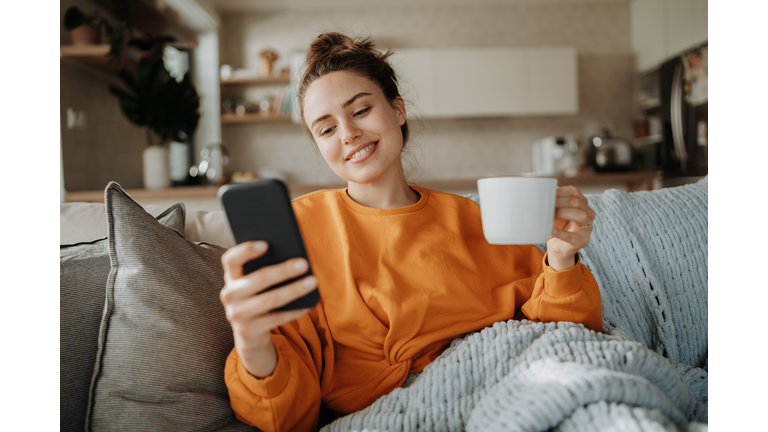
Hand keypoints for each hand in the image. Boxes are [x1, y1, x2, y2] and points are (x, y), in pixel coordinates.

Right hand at [219, 240, 317, 377]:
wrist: (248, 332)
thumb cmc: (257, 297)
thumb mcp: (254, 283)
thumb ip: (262, 269)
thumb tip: (292, 257)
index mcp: (231, 276)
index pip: (231, 259)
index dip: (246, 250)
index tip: (266, 244)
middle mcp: (230, 294)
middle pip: (259, 279)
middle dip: (283, 271)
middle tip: (304, 264)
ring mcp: (237, 314)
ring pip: (271, 299)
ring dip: (294, 290)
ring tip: (312, 281)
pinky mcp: (248, 330)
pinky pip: (276, 318)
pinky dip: (294, 311)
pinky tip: (308, 305)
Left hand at [547, 186, 595, 270]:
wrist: (560, 247)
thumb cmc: (558, 226)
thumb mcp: (557, 211)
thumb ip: (554, 202)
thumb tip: (539, 194)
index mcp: (582, 204)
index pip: (574, 192)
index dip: (559, 193)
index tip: (545, 196)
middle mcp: (588, 214)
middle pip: (577, 202)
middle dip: (559, 203)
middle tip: (545, 207)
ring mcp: (587, 228)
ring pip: (581, 215)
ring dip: (562, 213)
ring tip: (549, 216)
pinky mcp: (581, 241)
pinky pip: (571, 236)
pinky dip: (560, 232)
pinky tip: (551, 229)